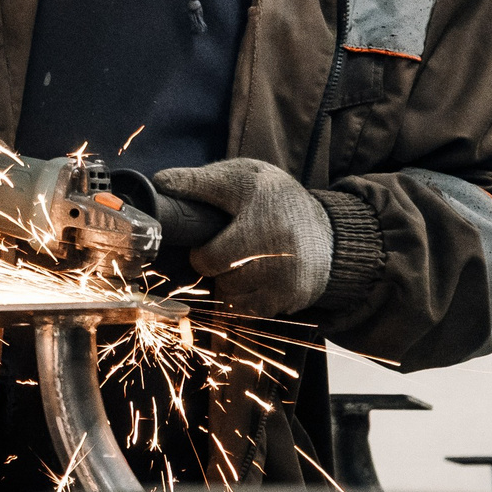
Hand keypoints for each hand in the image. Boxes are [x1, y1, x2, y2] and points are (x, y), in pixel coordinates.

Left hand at [149, 159, 331, 315]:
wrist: (331, 230)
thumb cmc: (277, 200)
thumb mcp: (242, 177)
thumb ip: (199, 181)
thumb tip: (159, 182)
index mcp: (260, 224)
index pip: (210, 259)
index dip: (202, 254)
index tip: (209, 244)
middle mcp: (278, 257)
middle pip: (223, 284)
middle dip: (220, 271)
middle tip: (233, 252)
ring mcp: (288, 283)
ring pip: (235, 303)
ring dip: (233, 288)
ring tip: (246, 264)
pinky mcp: (294, 301)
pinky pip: (254, 315)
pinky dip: (250, 301)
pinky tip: (259, 280)